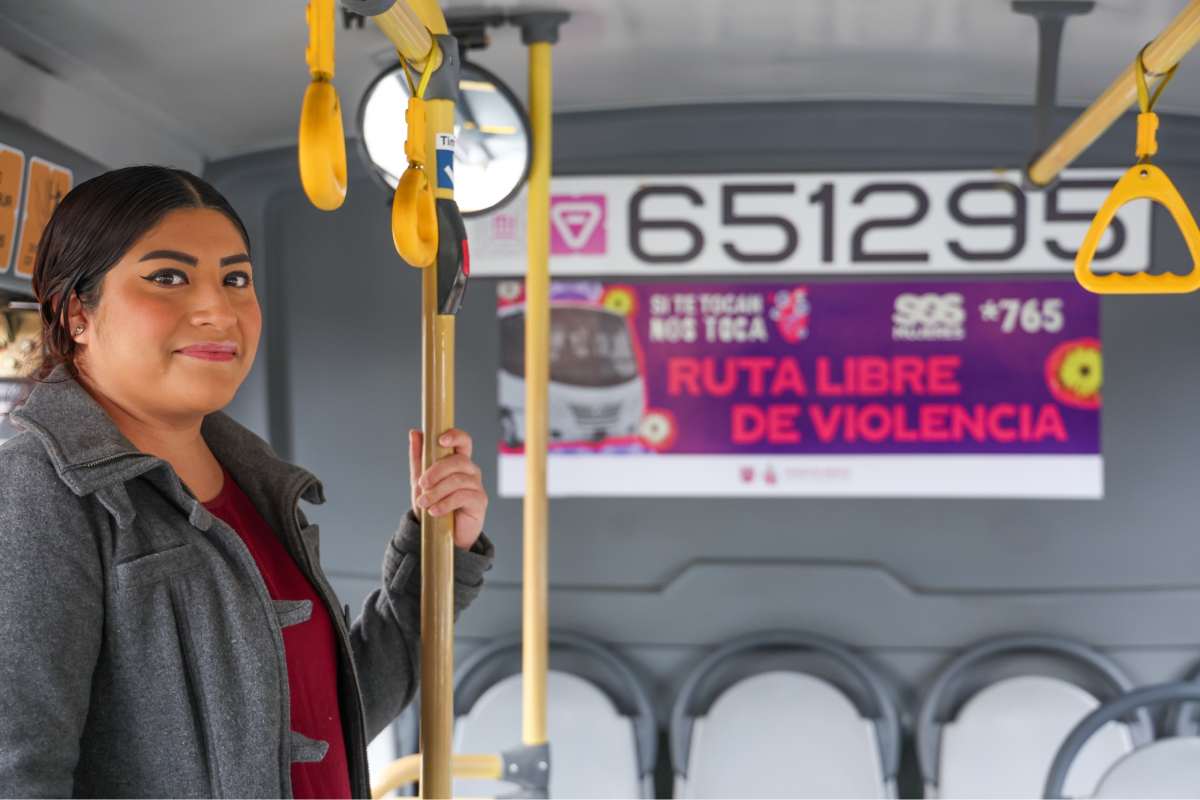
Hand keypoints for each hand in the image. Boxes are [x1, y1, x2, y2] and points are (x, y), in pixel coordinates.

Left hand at [408, 428, 487, 550]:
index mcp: (458, 462)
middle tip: (422, 484)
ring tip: (424, 502)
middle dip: (436, 471)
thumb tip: (415, 432)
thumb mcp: (420, 481)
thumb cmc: (433, 505)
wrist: (440, 535)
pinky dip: (444, 504)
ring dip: (436, 491)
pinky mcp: (479, 502)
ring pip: (458, 480)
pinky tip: (434, 511)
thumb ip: (418, 458)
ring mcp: (476, 486)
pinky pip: (462, 497)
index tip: (440, 440)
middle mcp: (470, 471)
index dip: (455, 436)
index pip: (463, 441)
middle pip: (458, 461)